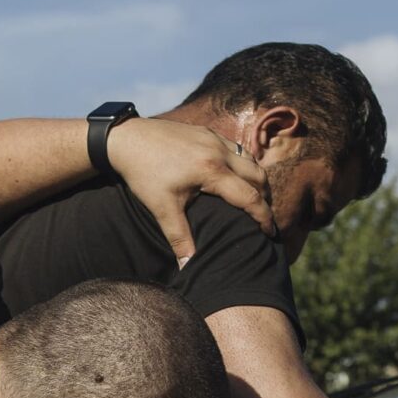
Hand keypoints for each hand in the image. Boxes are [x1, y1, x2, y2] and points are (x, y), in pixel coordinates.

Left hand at [103, 118, 272, 264]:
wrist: (126, 139)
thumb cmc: (143, 173)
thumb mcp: (161, 207)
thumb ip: (179, 237)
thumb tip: (188, 266)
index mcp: (211, 171)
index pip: (250, 197)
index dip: (264, 217)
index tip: (270, 233)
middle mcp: (218, 151)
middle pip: (258, 176)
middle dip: (266, 198)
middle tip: (265, 217)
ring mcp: (214, 138)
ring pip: (249, 159)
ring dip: (256, 180)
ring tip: (254, 199)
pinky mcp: (206, 132)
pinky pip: (235, 149)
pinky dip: (242, 164)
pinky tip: (234, 178)